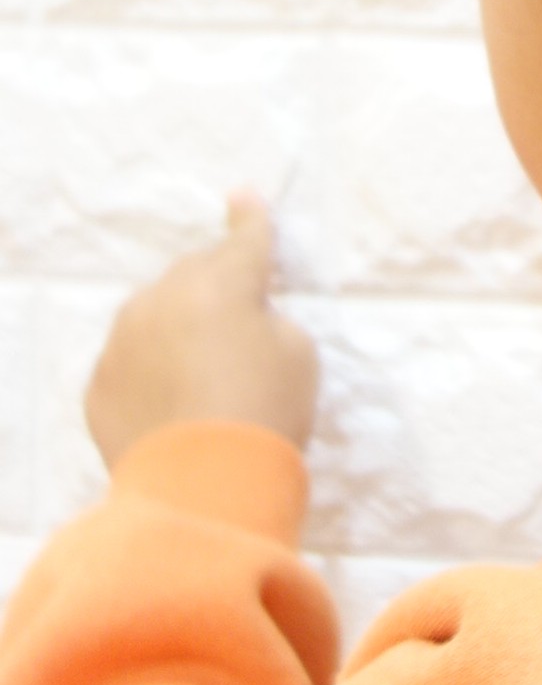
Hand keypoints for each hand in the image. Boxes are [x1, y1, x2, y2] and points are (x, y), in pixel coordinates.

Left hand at [84, 190, 318, 468]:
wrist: (202, 489)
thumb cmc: (266, 412)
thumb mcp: (299, 355)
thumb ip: (270, 320)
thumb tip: (242, 321)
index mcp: (223, 282)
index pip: (244, 239)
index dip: (250, 218)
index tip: (243, 195)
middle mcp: (164, 298)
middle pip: (195, 274)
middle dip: (216, 287)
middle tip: (238, 323)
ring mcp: (123, 340)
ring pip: (154, 313)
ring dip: (178, 327)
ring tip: (202, 373)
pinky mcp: (99, 384)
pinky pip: (130, 360)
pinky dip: (150, 370)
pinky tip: (172, 405)